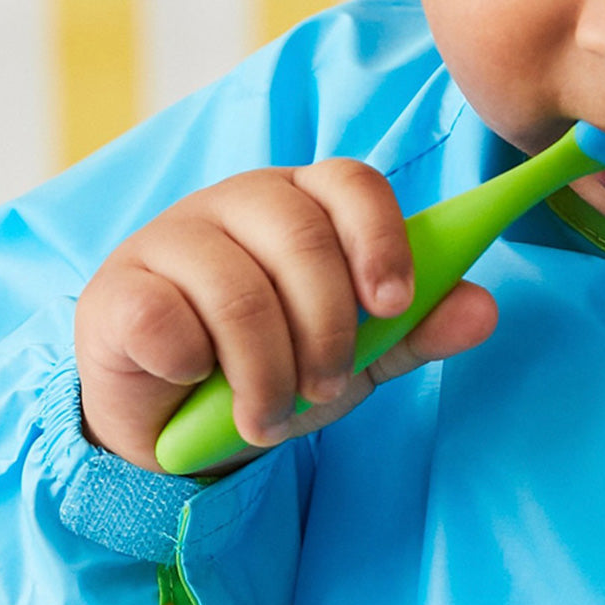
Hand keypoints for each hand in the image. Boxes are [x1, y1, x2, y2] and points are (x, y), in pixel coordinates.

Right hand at [75, 161, 497, 472]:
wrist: (179, 421)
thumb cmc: (273, 367)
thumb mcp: (357, 357)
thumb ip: (416, 331)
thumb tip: (484, 309)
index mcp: (305, 205)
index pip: (352, 183)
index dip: (380, 238)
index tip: (393, 304)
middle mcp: (240, 203)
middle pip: (301, 235)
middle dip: (327, 329)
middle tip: (326, 385)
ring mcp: (173, 236)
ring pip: (238, 289)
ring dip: (265, 371)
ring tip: (268, 416)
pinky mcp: (120, 287)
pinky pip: (168, 319)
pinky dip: (195, 367)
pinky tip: (196, 381)